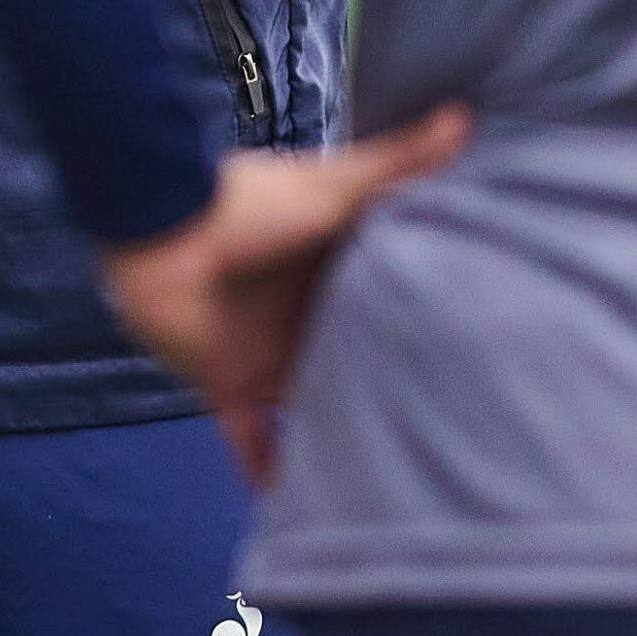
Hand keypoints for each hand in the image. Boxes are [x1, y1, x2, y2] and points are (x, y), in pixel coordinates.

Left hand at [104, 107, 469, 478]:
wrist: (161, 227)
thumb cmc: (251, 201)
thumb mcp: (336, 186)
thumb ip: (398, 163)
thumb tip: (465, 117)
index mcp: (335, 275)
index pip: (386, 310)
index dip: (422, 334)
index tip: (475, 364)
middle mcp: (306, 321)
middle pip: (352, 367)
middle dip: (386, 398)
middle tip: (450, 443)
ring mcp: (268, 356)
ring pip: (312, 412)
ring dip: (339, 442)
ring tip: (393, 490)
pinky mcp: (228, 385)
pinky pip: (250, 443)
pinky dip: (268, 474)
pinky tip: (300, 518)